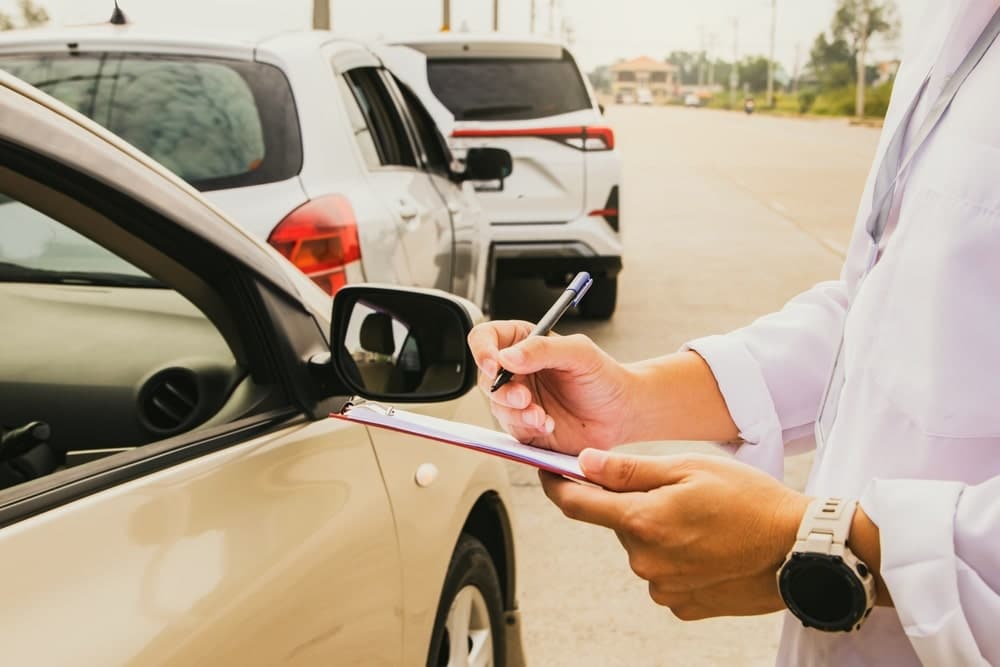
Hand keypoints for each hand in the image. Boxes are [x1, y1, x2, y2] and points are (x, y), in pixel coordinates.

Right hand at [467, 321, 634, 453]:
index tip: (494, 365)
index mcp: (523, 342)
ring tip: (541, 416)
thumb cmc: (603, 376)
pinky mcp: (524, 426)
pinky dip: (527, 428)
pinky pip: (511, 428)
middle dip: (502, 390)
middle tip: (524, 397)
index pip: (486, 338)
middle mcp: (516, 370)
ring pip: (496, 406)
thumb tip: (507, 357)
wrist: (620, 413)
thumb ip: (543, 349)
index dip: (482, 350)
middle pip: (485, 377)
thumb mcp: (579, 352)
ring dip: (516, 413)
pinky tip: (548, 425)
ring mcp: (518, 399)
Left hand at [540, 449, 810, 619]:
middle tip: (674, 489)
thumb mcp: (688, 468)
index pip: (576, 505)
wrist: (801, 550)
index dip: (557, 485)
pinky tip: (708, 544)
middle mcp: (645, 561)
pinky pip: (664, 574)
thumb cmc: (752, 501)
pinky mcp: (684, 605)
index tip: (549, 472)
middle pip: (617, 524)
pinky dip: (676, 556)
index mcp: (641, 522)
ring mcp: (664, 588)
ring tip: (702, 518)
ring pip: (642, 548)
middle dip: (632, 503)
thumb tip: (583, 464)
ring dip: (657, 530)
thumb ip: (629, 470)